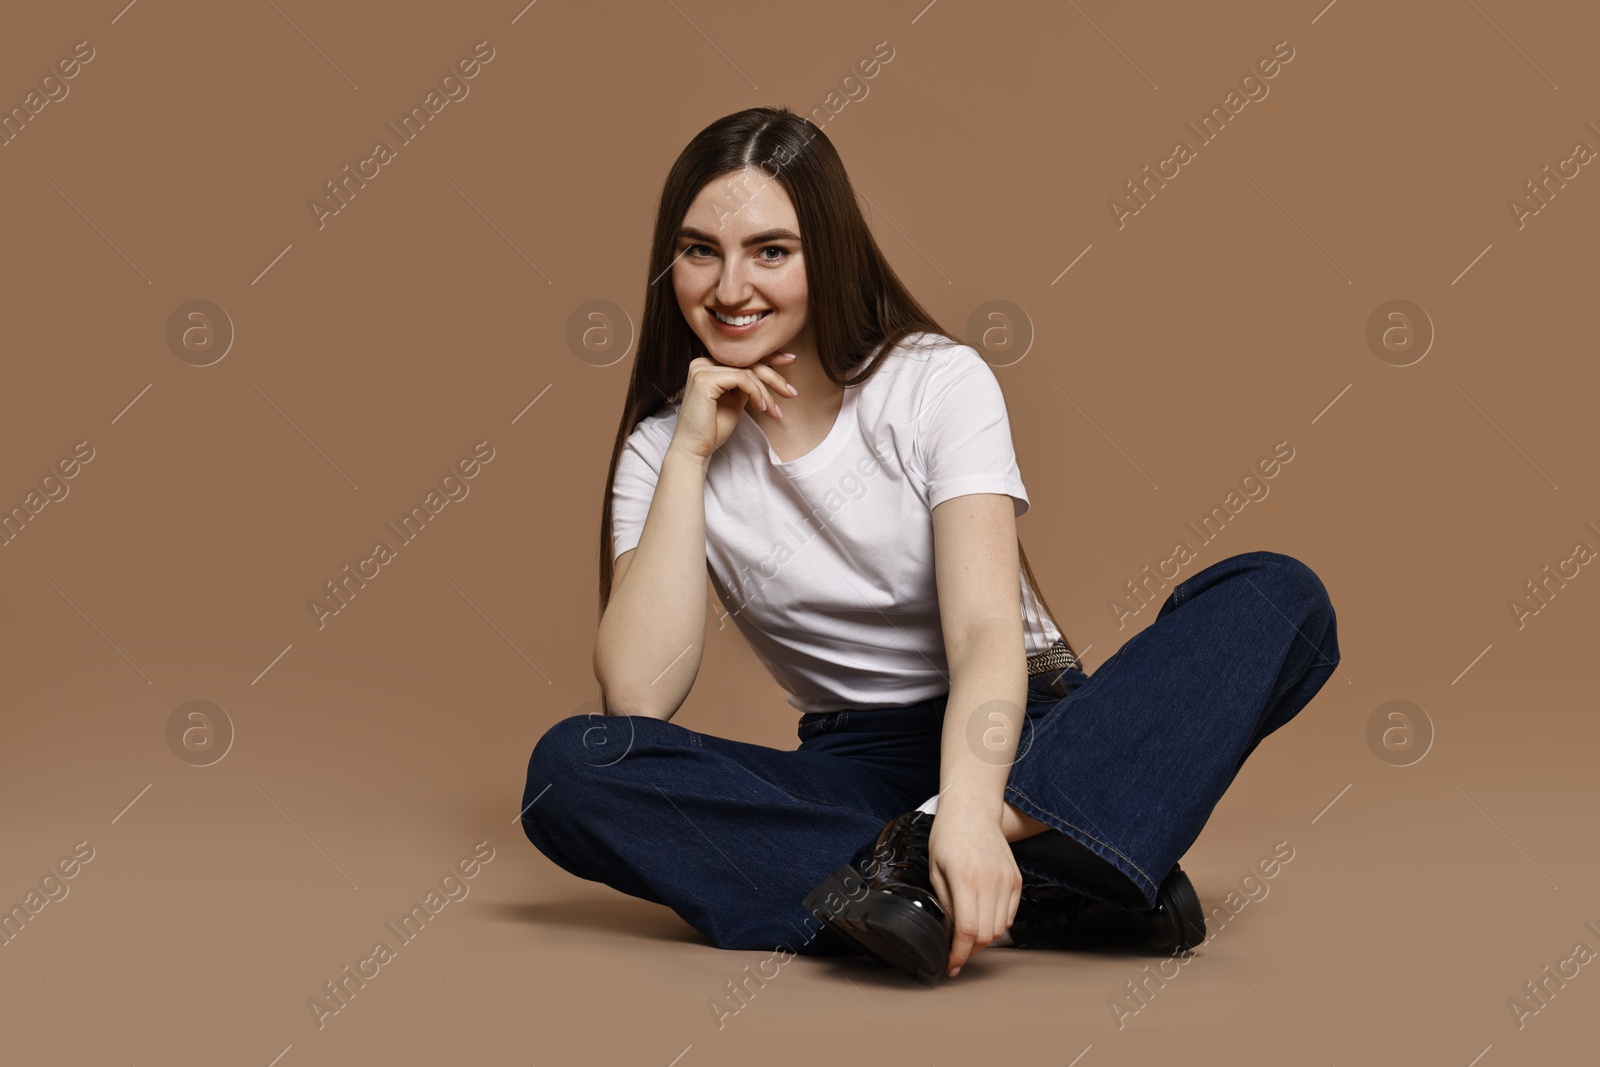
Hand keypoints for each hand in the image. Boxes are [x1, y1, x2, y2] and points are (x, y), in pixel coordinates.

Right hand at [667, 351, 797, 462]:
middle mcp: (702, 363)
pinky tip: (762, 408)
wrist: (695, 449)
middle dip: (773, 376)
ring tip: (774, 411)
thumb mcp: (735, 400)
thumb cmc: (713, 429)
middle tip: (792, 392)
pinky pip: (742, 379)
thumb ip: (746, 384)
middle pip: (747, 362)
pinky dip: (756, 393)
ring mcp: (702, 369)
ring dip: (766, 392)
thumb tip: (767, 373)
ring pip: (747, 371)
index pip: (742, 357)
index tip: (790, 360)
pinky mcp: (705, 379)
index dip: (768, 358)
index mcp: (708, 366)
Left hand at [927, 804, 1022, 977]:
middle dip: (970, 951)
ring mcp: (1007, 879)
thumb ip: (945, 903)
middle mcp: (990, 880)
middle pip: (987, 935)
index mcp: (965, 878)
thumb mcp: (935, 870)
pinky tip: (982, 919)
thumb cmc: (948, 837)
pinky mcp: (1016, 879)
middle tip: (956, 953)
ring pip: (1000, 928)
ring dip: (984, 939)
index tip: (950, 965)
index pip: (968, 930)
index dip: (959, 954)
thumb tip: (951, 934)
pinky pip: (1010, 914)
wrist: (972, 810)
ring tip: (967, 937)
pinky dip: (996, 924)